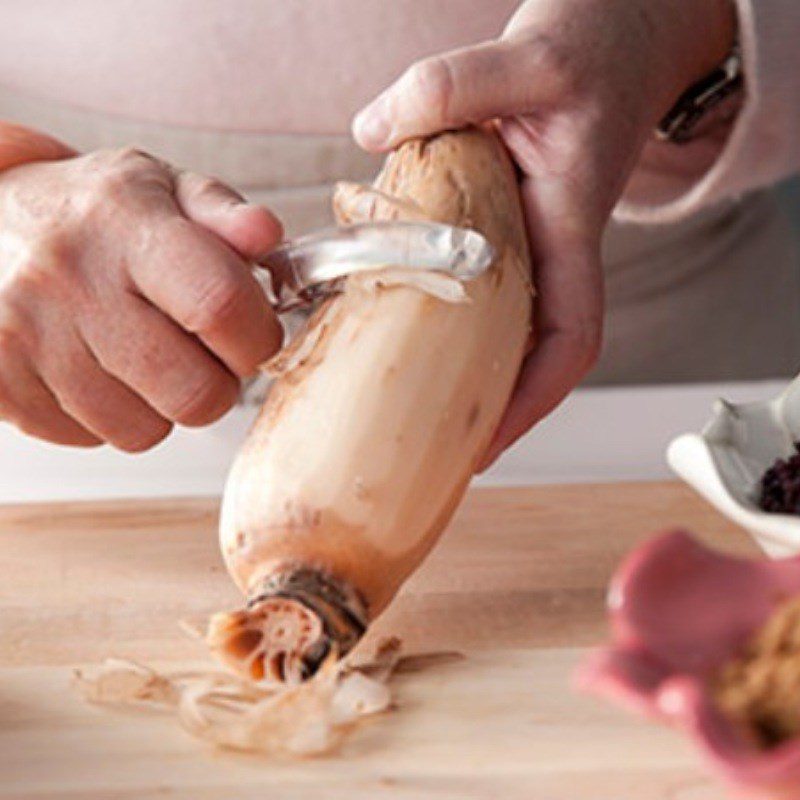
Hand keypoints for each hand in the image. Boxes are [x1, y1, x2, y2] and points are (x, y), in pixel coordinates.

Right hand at [0, 147, 282, 450]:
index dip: (258, 337)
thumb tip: (265, 233)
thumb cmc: (89, 215)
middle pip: (194, 391)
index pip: (218, 304)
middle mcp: (70, 280)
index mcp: (126, 225)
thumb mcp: (160, 188)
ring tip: (142, 355)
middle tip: (202, 354)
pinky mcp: (0, 385)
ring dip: (161, 405)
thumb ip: (222, 212)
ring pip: (145, 430)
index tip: (255, 335)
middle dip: (218, 384)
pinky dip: (109, 416)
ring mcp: (26, 338)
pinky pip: (92, 439)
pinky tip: (97, 368)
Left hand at [353, 0, 734, 466]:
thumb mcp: (530, 61)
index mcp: (568, 229)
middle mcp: (546, 249)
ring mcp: (521, 240)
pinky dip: (440, 317)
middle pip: (528, 355)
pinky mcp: (495, 222)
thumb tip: (371, 132)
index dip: (532, 399)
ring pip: (498, 328)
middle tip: (431, 453)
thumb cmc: (594, 53)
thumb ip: (454, 87)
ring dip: (462, 374)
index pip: (570, 336)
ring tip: (406, 415)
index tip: (486, 444)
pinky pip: (471, 286)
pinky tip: (394, 326)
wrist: (614, 39)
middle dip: (488, 410)